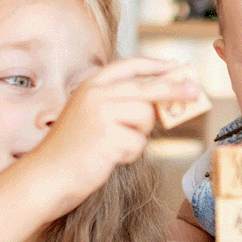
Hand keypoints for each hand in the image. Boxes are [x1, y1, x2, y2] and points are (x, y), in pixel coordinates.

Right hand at [26, 57, 201, 217]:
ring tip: (112, 147)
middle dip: (175, 88)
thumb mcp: (91, 117)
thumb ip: (119, 105)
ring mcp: (102, 114)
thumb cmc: (70, 152)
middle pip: (148, 87)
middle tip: (196, 91)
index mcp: (89, 86)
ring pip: (145, 117)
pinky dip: (129, 155)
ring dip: (137, 136)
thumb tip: (161, 102)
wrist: (45, 177)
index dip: (154, 65)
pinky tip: (107, 159)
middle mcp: (95, 94)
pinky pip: (138, 144)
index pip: (128, 66)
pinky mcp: (109, 136)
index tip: (175, 66)